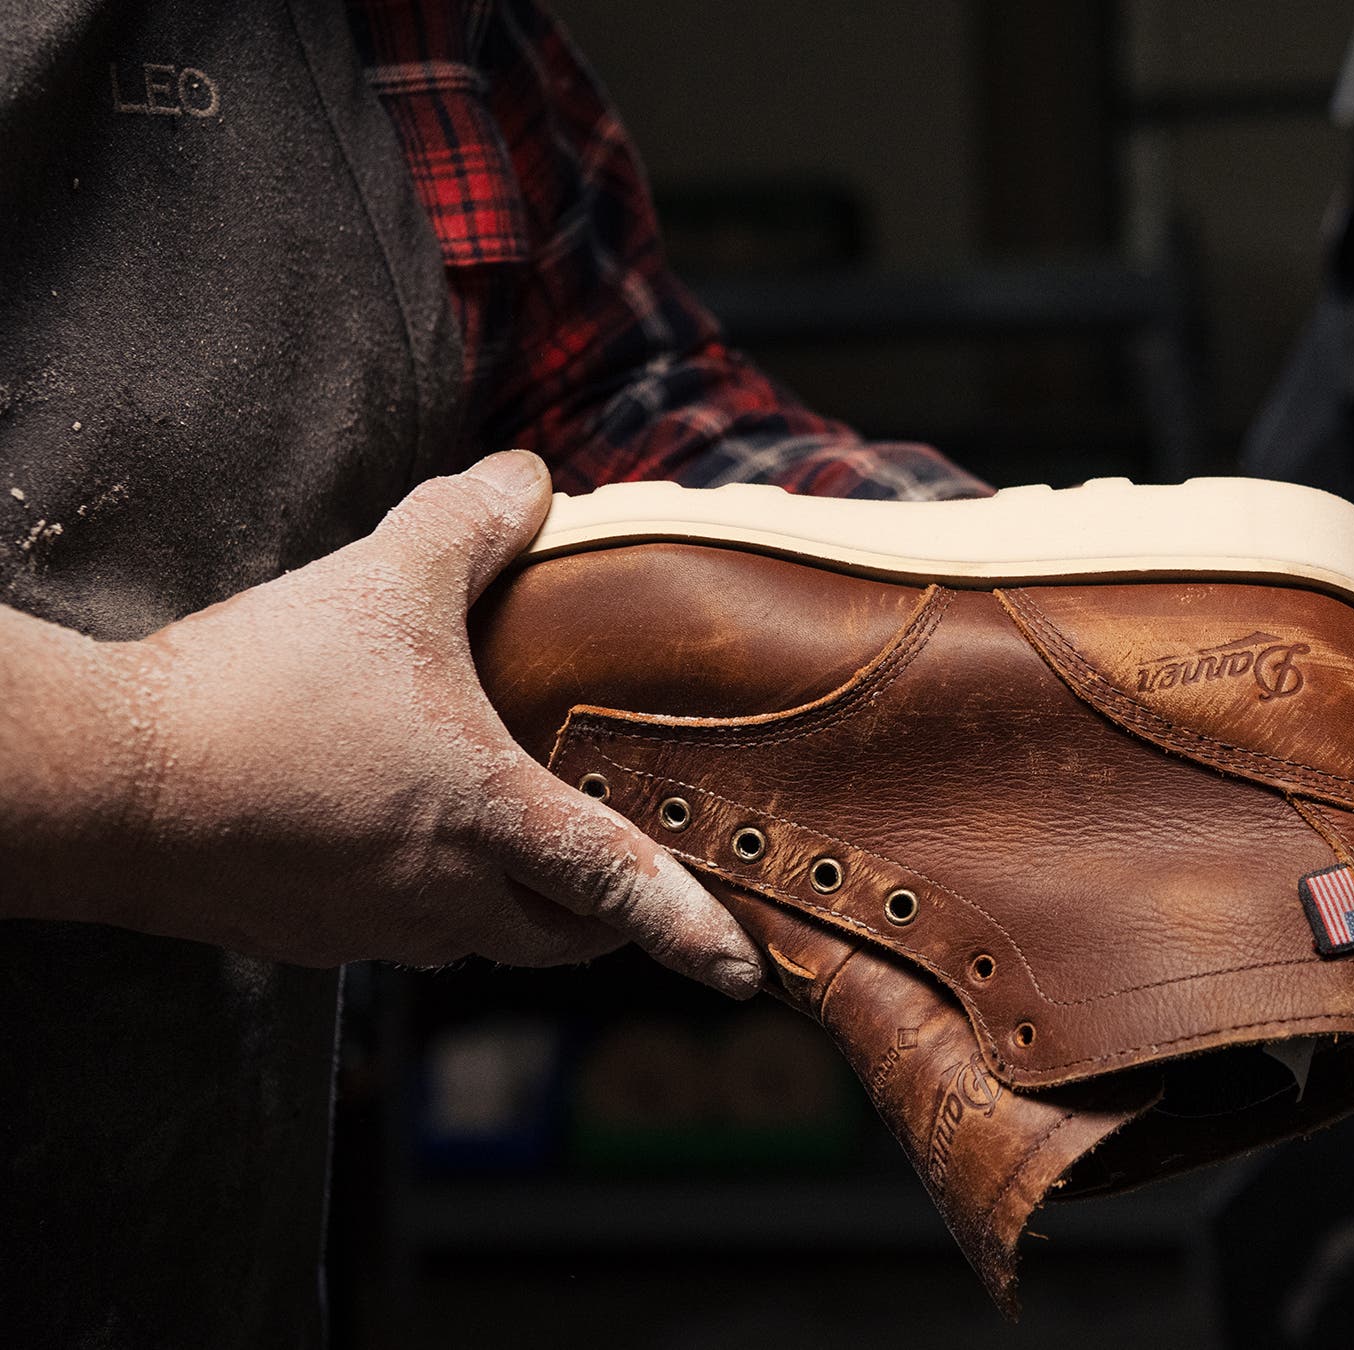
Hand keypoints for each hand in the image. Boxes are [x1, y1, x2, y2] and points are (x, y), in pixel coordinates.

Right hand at [15, 452, 760, 995]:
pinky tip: (395, 848)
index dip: (691, 928)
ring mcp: (370, 929)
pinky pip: (393, 933)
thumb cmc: (256, 690)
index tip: (744, 973)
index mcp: (491, 820)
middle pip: (558, 936)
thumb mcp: (382, 579)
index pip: (622, 884)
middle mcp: (445, 896)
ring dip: (511, 909)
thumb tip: (529, 477)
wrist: (101, 782)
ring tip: (516, 857)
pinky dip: (422, 902)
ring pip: (475, 938)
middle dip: (600, 921)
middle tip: (623, 889)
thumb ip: (468, 524)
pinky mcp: (302, 939)